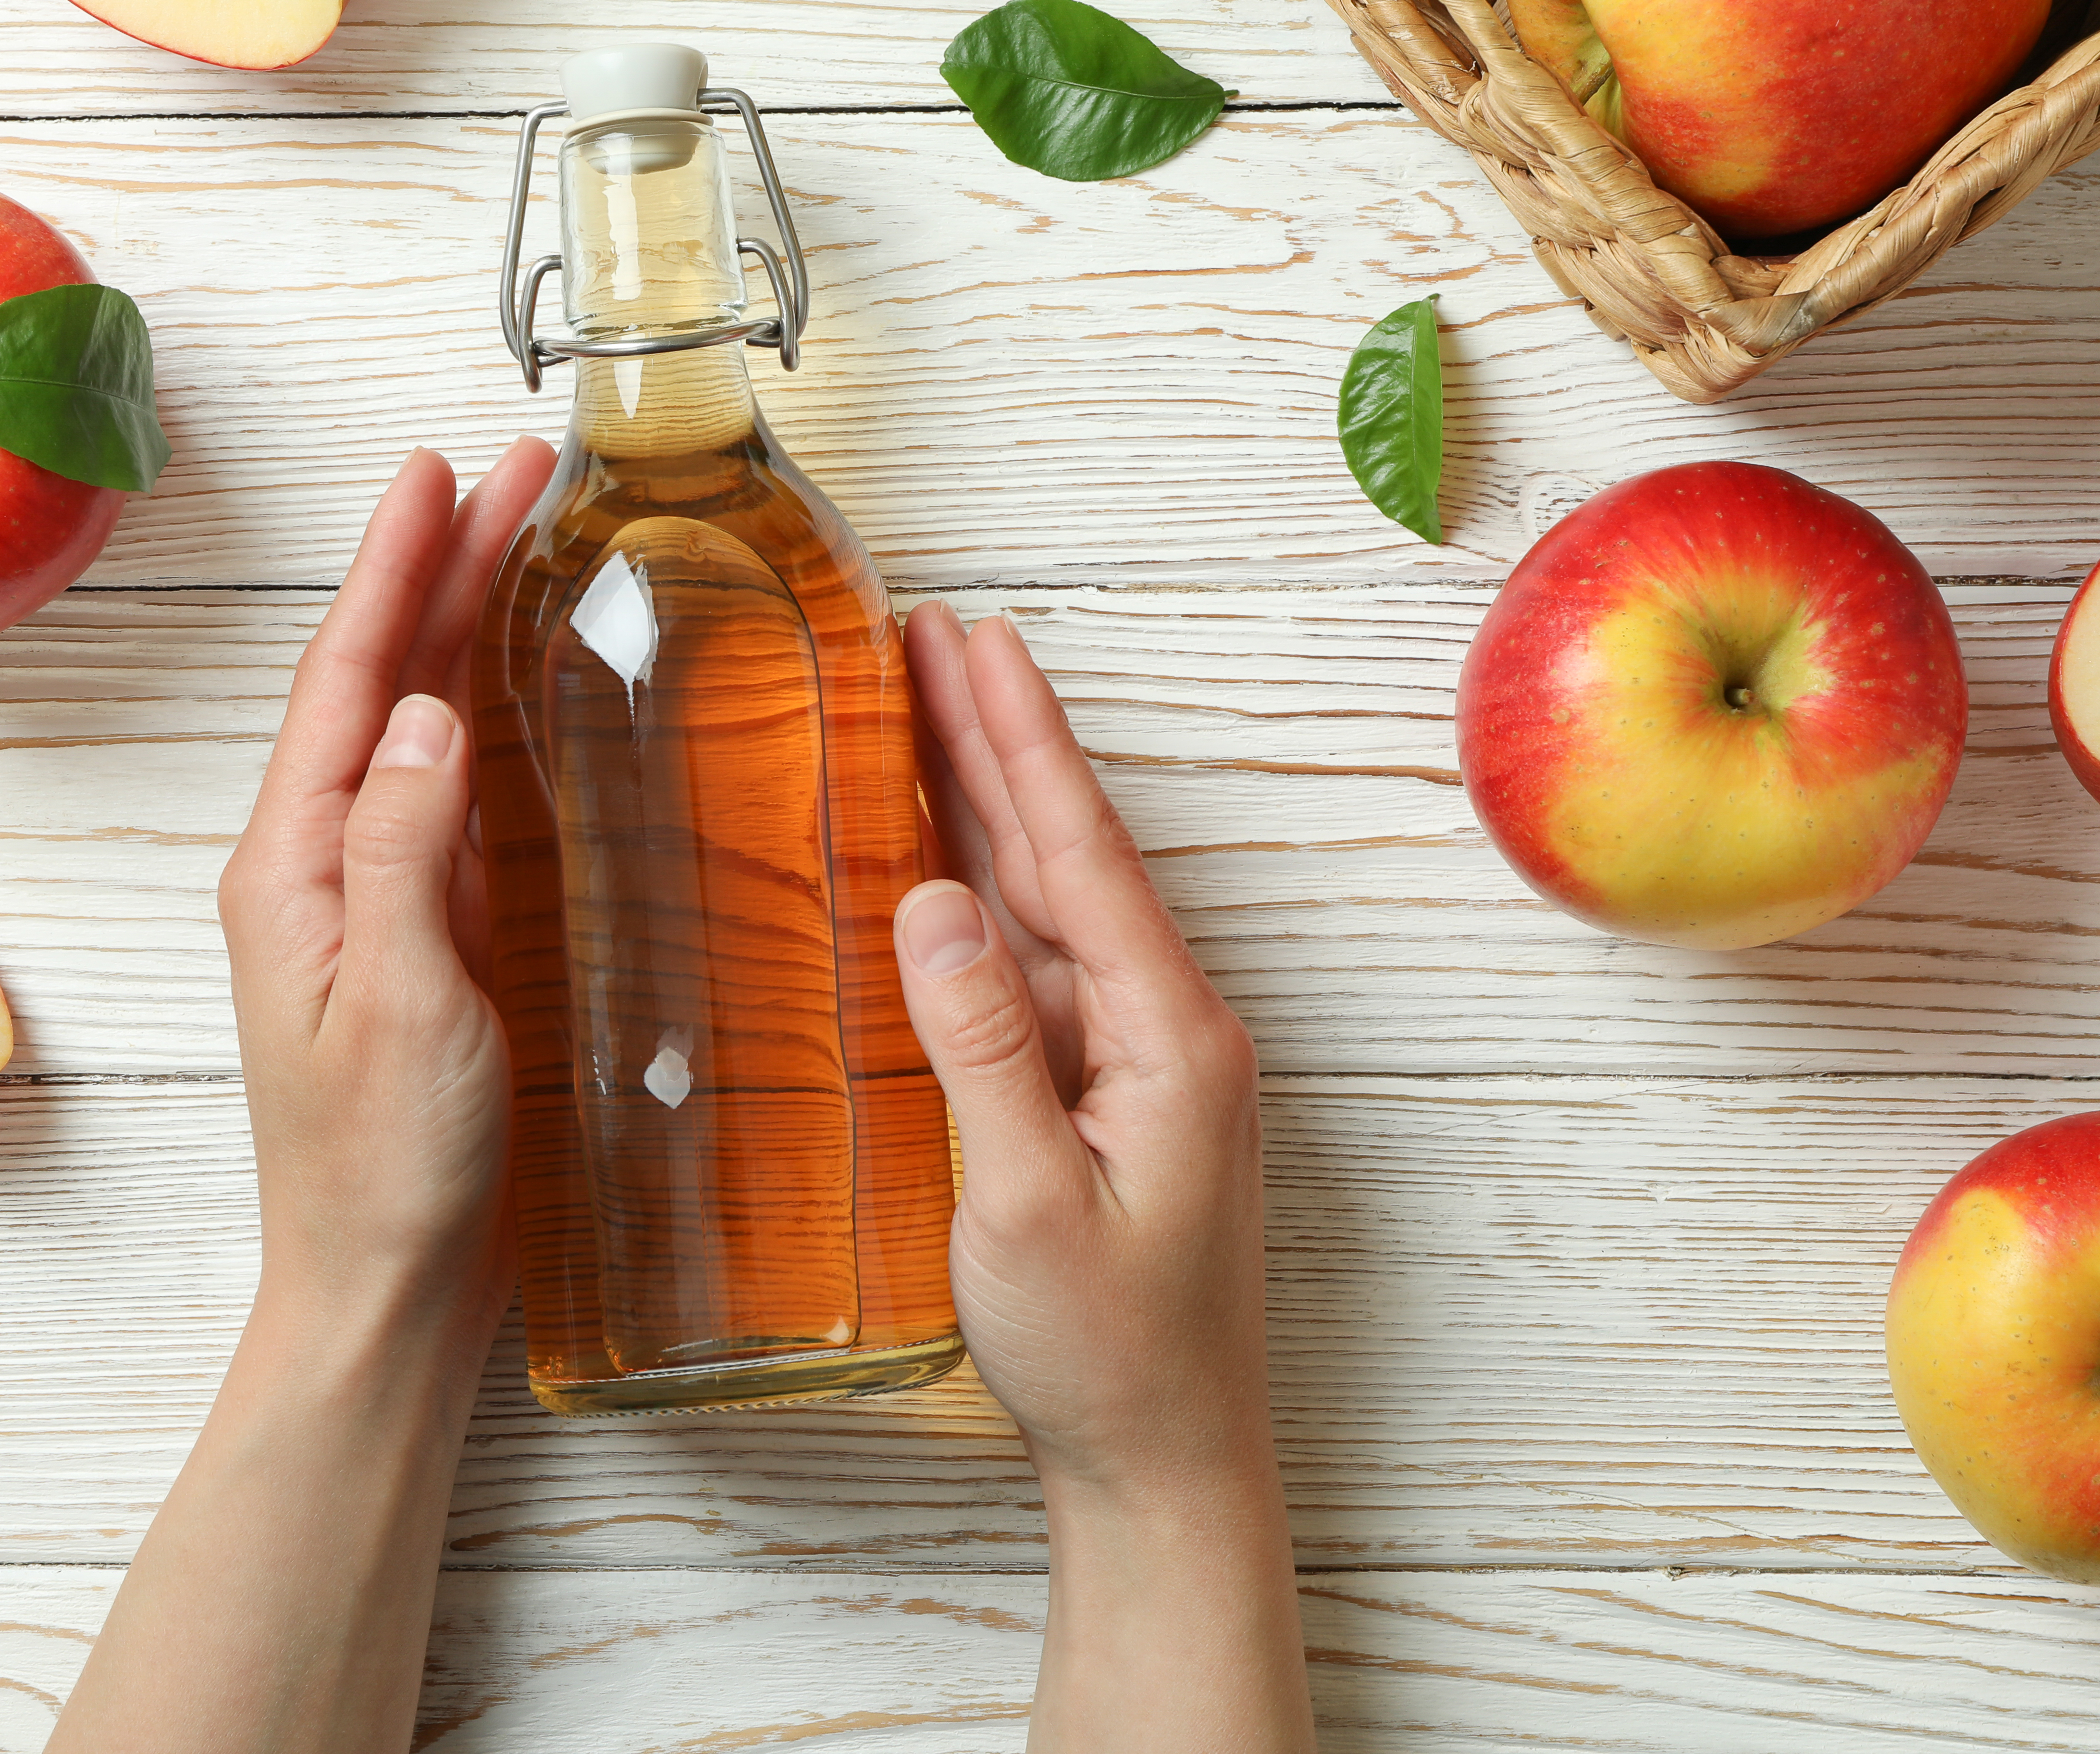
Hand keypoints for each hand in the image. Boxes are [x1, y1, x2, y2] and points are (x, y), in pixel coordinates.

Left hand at [52, 443, 555, 1753]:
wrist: (386, 1290)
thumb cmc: (380, 1170)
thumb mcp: (396, 1005)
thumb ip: (406, 855)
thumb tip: (428, 717)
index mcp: (292, 869)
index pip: (348, 683)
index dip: (392, 570)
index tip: (432, 473)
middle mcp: (324, 865)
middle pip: (387, 680)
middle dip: (445, 566)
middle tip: (515, 469)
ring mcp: (378, 896)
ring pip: (425, 723)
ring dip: (472, 625)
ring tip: (531, 536)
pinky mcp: (432, 933)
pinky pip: (460, 791)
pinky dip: (497, 714)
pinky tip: (533, 683)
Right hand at [895, 603, 1311, 1750]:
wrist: (1164, 1465)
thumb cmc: (1105, 1355)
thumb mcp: (1021, 1205)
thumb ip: (980, 1048)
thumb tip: (931, 903)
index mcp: (1169, 1038)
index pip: (1079, 855)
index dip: (1019, 741)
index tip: (975, 644)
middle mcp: (1167, 1030)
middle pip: (1067, 854)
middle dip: (998, 739)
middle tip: (935, 635)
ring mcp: (1138, 1062)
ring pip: (1050, 902)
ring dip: (992, 803)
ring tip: (930, 708)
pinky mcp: (1104, 1097)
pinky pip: (1038, 968)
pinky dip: (987, 897)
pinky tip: (943, 860)